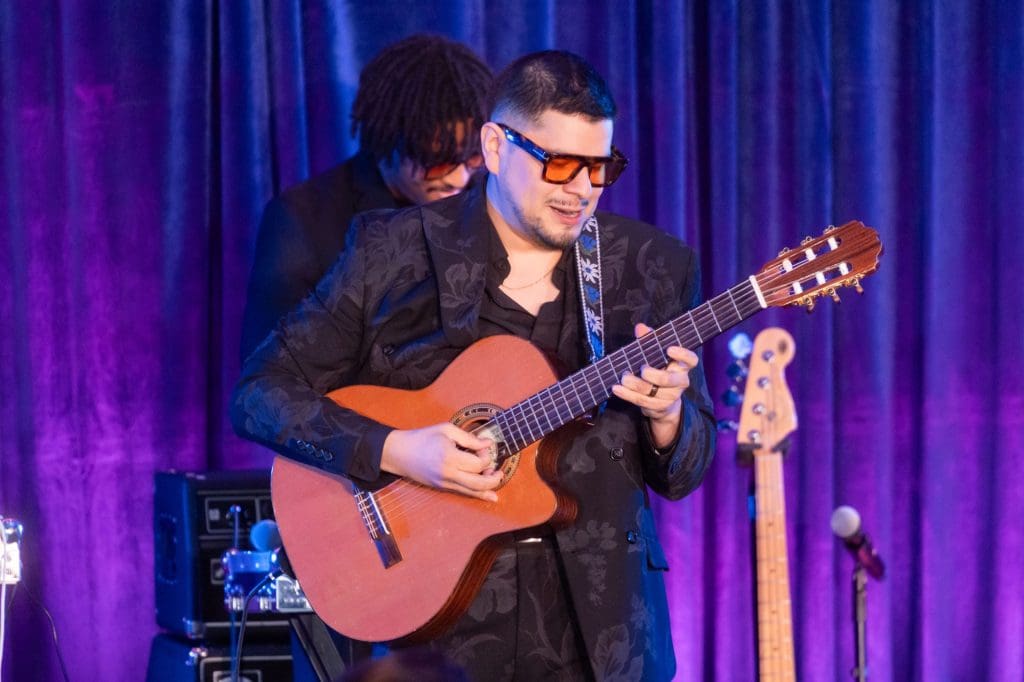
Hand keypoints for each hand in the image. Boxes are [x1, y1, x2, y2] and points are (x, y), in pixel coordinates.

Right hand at [380, 423, 502, 501]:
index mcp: (449, 456)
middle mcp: (448, 473)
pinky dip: (478, 495)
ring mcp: (445, 483)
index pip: (477, 462)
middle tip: (499, 470)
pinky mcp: (442, 487)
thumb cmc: (422, 437)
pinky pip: (464, 493)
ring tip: (497, 479)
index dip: (486, 455)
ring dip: (488, 487)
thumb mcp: (447, 430)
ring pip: (472, 491)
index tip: (484, 447)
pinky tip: (491, 496)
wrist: (400, 453)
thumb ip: (469, 438)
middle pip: (478, 482)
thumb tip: (488, 444)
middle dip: (494, 477)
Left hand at [610, 322, 698, 447]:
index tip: (669, 348)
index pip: (691, 360)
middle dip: (651, 374)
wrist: (663, 400)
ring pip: (652, 391)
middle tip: (640, 368)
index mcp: (682, 366)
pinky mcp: (659, 407)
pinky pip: (642, 401)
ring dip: (635, 384)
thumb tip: (640, 327)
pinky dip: (627, 394)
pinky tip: (616, 388)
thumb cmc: (659, 369)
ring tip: (623, 377)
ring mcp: (671, 396)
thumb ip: (649, 341)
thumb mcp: (655, 354)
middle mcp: (680, 382)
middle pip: (668, 379)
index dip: (683, 354)